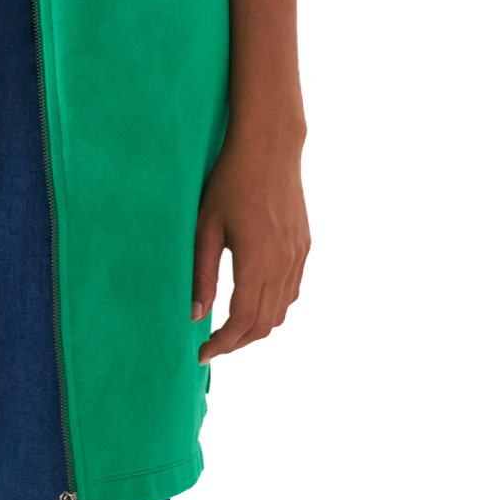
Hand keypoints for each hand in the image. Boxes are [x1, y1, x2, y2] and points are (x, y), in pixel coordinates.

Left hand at [191, 128, 309, 363]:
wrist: (270, 147)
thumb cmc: (230, 181)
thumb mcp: (206, 225)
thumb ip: (202, 273)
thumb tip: (195, 314)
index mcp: (257, 261)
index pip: (242, 322)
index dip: (222, 344)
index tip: (202, 352)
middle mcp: (284, 264)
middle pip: (264, 324)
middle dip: (238, 342)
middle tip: (213, 346)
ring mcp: (298, 256)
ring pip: (282, 311)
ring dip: (257, 327)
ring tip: (230, 328)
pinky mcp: (304, 247)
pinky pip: (292, 291)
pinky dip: (274, 306)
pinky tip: (253, 300)